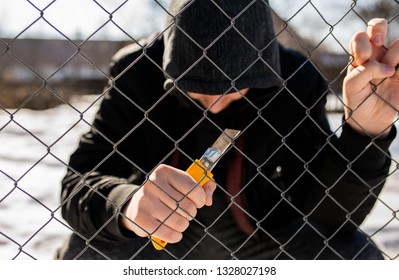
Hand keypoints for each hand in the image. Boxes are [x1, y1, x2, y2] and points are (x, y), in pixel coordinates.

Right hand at [121, 164, 215, 242]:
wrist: (138, 204)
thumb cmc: (168, 192)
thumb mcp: (185, 182)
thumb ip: (205, 185)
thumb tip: (208, 201)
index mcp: (164, 171)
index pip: (194, 189)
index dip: (201, 199)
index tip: (198, 202)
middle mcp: (152, 184)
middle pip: (187, 207)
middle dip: (191, 213)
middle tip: (187, 213)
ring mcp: (144, 201)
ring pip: (179, 222)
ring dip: (184, 225)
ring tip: (180, 222)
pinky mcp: (140, 219)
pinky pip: (168, 234)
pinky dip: (176, 236)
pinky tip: (175, 233)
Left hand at [343, 18, 398, 137]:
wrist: (371, 120)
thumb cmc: (357, 100)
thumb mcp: (352, 87)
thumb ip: (363, 72)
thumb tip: (388, 67)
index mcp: (360, 56)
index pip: (360, 36)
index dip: (362, 40)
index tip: (364, 57)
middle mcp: (377, 53)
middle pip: (378, 26)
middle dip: (378, 29)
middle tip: (378, 43)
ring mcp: (394, 60)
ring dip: (394, 55)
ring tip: (390, 73)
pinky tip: (397, 75)